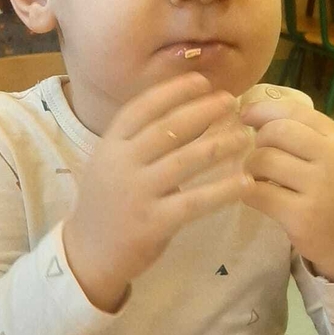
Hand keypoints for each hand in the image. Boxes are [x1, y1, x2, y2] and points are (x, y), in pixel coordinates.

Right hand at [64, 74, 251, 311]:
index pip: (142, 108)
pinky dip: (223, 191)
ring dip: (219, 145)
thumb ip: (140, 141)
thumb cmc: (108, 204)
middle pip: (168, 128)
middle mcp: (121, 164)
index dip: (173, 91)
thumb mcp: (112, 164)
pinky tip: (245, 183)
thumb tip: (189, 111)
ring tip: (245, 136)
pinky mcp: (153, 223)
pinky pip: (195, 202)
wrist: (88, 254)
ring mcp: (137, 193)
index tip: (202, 81)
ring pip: (185, 160)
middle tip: (232, 101)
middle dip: (203, 110)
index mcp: (110, 145)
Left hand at [240, 99, 333, 282]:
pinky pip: (257, 193)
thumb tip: (249, 111)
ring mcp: (319, 188)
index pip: (292, 111)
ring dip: (250, 168)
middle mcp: (332, 159)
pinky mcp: (301, 217)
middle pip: (274, 132)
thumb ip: (300, 131)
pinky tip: (256, 194)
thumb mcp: (330, 153)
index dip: (261, 110)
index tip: (245, 116)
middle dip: (257, 142)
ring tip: (258, 177)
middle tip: (259, 157)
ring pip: (263, 161)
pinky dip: (248, 191)